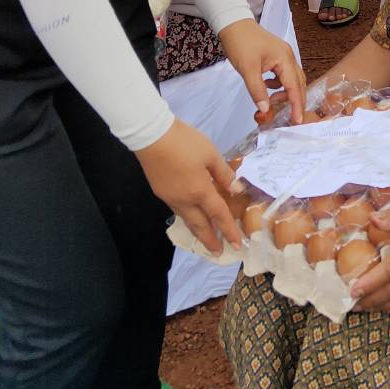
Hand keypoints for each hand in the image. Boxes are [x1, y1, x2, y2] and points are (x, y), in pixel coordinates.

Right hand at [136, 120, 241, 254]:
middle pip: (199, 225)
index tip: (237, 244)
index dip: (229, 230)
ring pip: (187, 220)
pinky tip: (190, 216)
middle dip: (210, 240)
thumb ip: (224, 173)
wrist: (152, 136)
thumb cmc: (185, 142)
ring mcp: (170, 198)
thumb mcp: (210, 154)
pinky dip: (187, 218)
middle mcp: (185, 200)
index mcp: (200, 191)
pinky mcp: (160, 192)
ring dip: (197, 231)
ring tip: (206, 238)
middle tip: (218, 252)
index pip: (219, 215)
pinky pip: (177, 211)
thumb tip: (236, 190)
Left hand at [217, 19, 305, 125]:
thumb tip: (265, 109)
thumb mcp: (247, 69)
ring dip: (286, 92)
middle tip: (289, 117)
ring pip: (292, 79)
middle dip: (295, 100)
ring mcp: (283, 56)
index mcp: (285, 59)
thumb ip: (257, 90)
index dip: (296, 105)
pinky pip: (283, 75)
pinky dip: (279, 85)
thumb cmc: (240, 43)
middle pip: (298, 83)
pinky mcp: (276, 57)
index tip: (297, 121)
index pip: (294, 86)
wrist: (232, 24)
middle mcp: (288, 57)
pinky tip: (267, 88)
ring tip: (273, 101)